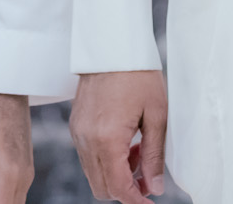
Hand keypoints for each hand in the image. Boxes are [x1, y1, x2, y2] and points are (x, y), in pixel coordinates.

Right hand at [70, 70, 167, 202]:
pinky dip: (107, 159)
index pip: (118, 187)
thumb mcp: (156, 115)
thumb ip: (154, 155)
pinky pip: (88, 156)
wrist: (111, 45)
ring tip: (139, 151)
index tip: (150, 202)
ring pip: (94, 174)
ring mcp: (78, 133)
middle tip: (149, 176)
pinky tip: (126, 141)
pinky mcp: (76, 125)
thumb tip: (154, 187)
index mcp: (107, 139)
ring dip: (117, 174)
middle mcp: (86, 140)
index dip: (136, 201)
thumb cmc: (138, 75)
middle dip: (126, 190)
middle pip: (102, 188)